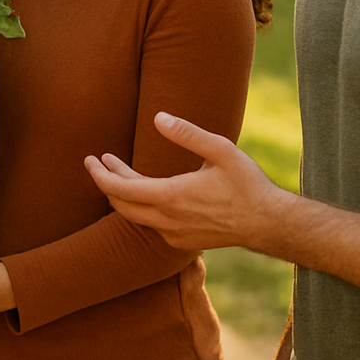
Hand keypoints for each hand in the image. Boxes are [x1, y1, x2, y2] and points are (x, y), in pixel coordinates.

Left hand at [83, 112, 290, 252]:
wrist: (269, 224)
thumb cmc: (247, 184)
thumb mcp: (221, 150)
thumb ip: (188, 134)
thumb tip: (158, 118)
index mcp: (171, 197)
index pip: (119, 188)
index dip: (99, 173)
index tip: (91, 158)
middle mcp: (167, 220)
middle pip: (120, 204)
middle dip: (105, 181)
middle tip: (99, 162)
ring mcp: (173, 234)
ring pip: (134, 216)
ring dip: (123, 193)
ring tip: (118, 170)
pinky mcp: (182, 242)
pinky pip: (150, 224)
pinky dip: (139, 207)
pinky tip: (145, 192)